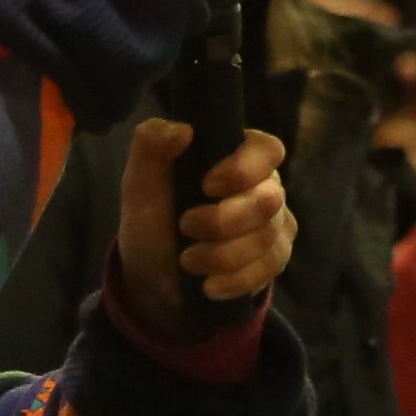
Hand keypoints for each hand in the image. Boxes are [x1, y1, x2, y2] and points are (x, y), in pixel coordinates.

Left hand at [113, 117, 292, 335]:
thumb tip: (183, 129)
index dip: (244, 168)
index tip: (207, 185)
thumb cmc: (152, 217)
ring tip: (188, 261)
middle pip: (269, 200)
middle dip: (224, 221)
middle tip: (185, 227)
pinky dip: (235, 280)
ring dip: (223, 255)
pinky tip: (209, 285)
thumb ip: (151, 145)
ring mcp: (275, 223)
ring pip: (268, 238)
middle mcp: (265, 185)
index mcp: (238, 156)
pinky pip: (270, 268)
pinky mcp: (275, 258)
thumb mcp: (140, 181)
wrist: (155, 273)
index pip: (267, 149)